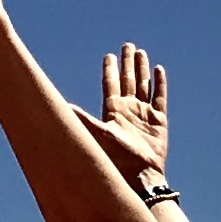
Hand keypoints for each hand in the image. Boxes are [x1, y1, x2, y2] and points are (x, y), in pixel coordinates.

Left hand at [71, 42, 169, 183]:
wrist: (139, 175)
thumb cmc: (116, 158)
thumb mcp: (96, 134)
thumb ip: (81, 117)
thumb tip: (60, 105)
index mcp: (113, 110)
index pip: (111, 83)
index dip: (110, 69)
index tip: (109, 55)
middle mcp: (128, 109)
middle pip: (128, 79)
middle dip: (127, 62)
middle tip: (127, 46)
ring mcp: (144, 114)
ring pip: (143, 85)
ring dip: (142, 69)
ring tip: (141, 52)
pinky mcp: (159, 121)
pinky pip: (160, 97)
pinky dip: (159, 83)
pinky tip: (158, 69)